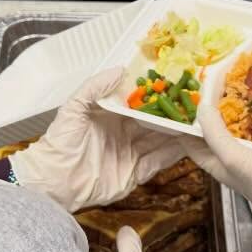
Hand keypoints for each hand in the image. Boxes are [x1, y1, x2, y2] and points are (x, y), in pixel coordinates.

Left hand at [11, 69, 185, 211]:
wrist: (53, 181)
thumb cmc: (58, 145)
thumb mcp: (73, 108)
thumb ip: (94, 87)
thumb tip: (119, 70)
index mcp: (112, 117)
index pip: (140, 104)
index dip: (156, 97)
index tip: (173, 87)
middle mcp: (125, 134)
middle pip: (155, 123)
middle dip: (173, 115)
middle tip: (193, 105)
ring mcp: (132, 154)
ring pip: (161, 141)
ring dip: (178, 133)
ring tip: (198, 123)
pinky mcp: (136, 174)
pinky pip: (159, 162)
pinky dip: (173, 154)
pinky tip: (188, 144)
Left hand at [181, 82, 251, 242]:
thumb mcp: (232, 156)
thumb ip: (214, 132)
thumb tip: (201, 106)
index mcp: (214, 162)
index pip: (190, 140)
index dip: (185, 122)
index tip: (185, 98)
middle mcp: (229, 156)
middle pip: (213, 130)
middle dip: (212, 110)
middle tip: (211, 85)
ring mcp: (249, 151)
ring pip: (236, 125)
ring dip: (235, 108)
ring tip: (233, 85)